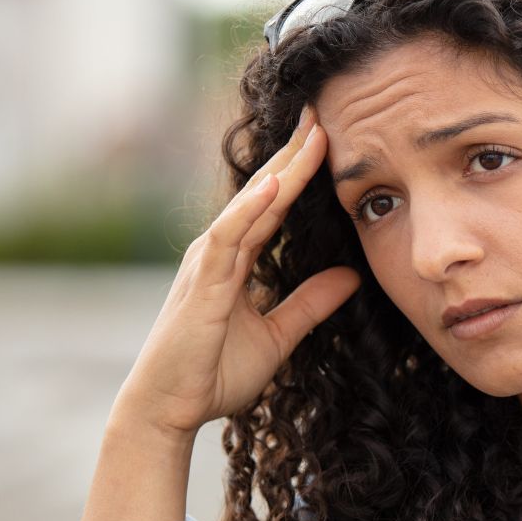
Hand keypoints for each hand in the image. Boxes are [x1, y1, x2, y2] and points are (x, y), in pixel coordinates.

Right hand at [116, 107, 359, 436]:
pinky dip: (251, 208)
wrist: (170, 409)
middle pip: (265, 193)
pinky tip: (275, 183)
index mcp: (238, 260)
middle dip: (294, 153)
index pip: (276, 205)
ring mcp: (208, 263)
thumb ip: (311, 303)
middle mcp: (221, 251)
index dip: (301, 172)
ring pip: (252, 204)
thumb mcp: (280, 335)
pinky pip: (229, 236)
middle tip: (322, 112)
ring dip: (282, 168)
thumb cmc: (214, 373)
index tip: (329, 137)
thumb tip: (351, 277)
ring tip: (311, 132)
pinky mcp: (202, 282)